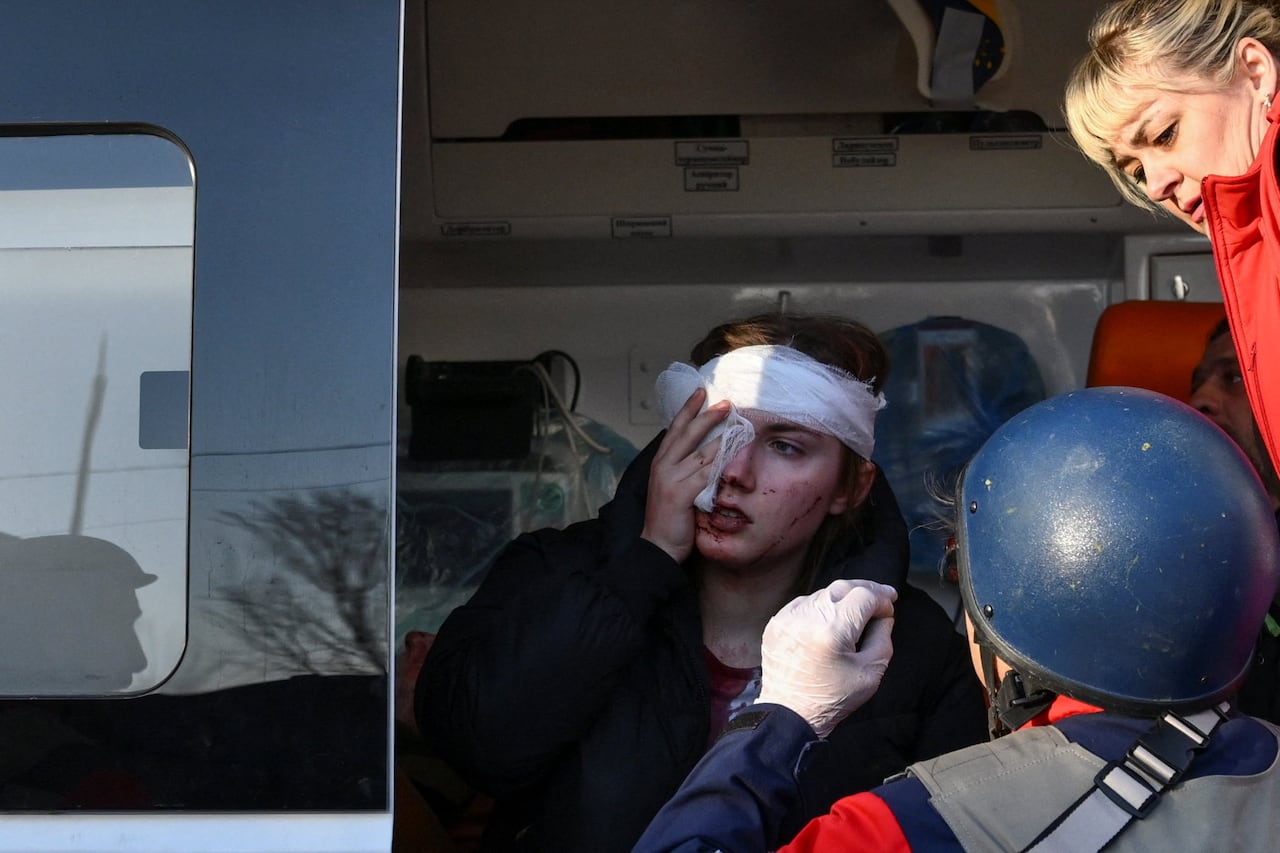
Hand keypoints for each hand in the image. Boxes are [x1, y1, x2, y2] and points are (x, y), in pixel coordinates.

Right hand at [640, 387, 729, 562]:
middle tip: (725, 403)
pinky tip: (732, 454)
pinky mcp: (680, 493)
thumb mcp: (674, 487)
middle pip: (687, 433)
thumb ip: (686, 469)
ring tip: (736, 424)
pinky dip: (719, 463)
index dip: (688, 409)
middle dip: (707, 415)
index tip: (701, 392)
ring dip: (720, 436)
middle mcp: (663, 466)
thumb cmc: (669, 519)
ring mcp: (670, 478)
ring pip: (700, 451)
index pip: (675, 429)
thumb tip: (707, 452)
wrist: (657, 547)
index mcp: (661, 462)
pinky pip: (704, 473)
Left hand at [756, 579, 896, 737]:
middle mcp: (807, 617)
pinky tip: (829, 619)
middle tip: (880, 598)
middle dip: (865, 589)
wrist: (790, 714)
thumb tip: (883, 615)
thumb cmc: (833, 698)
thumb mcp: (871, 672)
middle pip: (842, 587)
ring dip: (842, 598)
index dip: (881, 597)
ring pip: (823, 593)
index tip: (890, 605)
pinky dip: (820, 606)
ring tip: (856, 610)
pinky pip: (804, 603)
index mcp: (832, 630)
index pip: (864, 596)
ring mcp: (788, 618)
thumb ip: (882, 637)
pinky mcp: (776, 623)